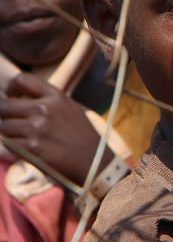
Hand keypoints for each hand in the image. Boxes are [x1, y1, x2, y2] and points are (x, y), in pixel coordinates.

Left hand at [0, 72, 112, 186]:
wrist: (94, 161)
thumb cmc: (82, 136)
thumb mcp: (71, 109)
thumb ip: (48, 100)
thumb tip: (18, 98)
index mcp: (56, 97)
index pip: (22, 80)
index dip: (11, 88)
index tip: (11, 97)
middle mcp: (45, 110)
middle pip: (5, 105)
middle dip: (5, 114)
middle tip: (13, 122)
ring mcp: (37, 129)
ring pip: (4, 126)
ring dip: (9, 132)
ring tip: (22, 137)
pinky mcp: (32, 148)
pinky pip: (7, 143)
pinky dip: (11, 146)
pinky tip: (24, 148)